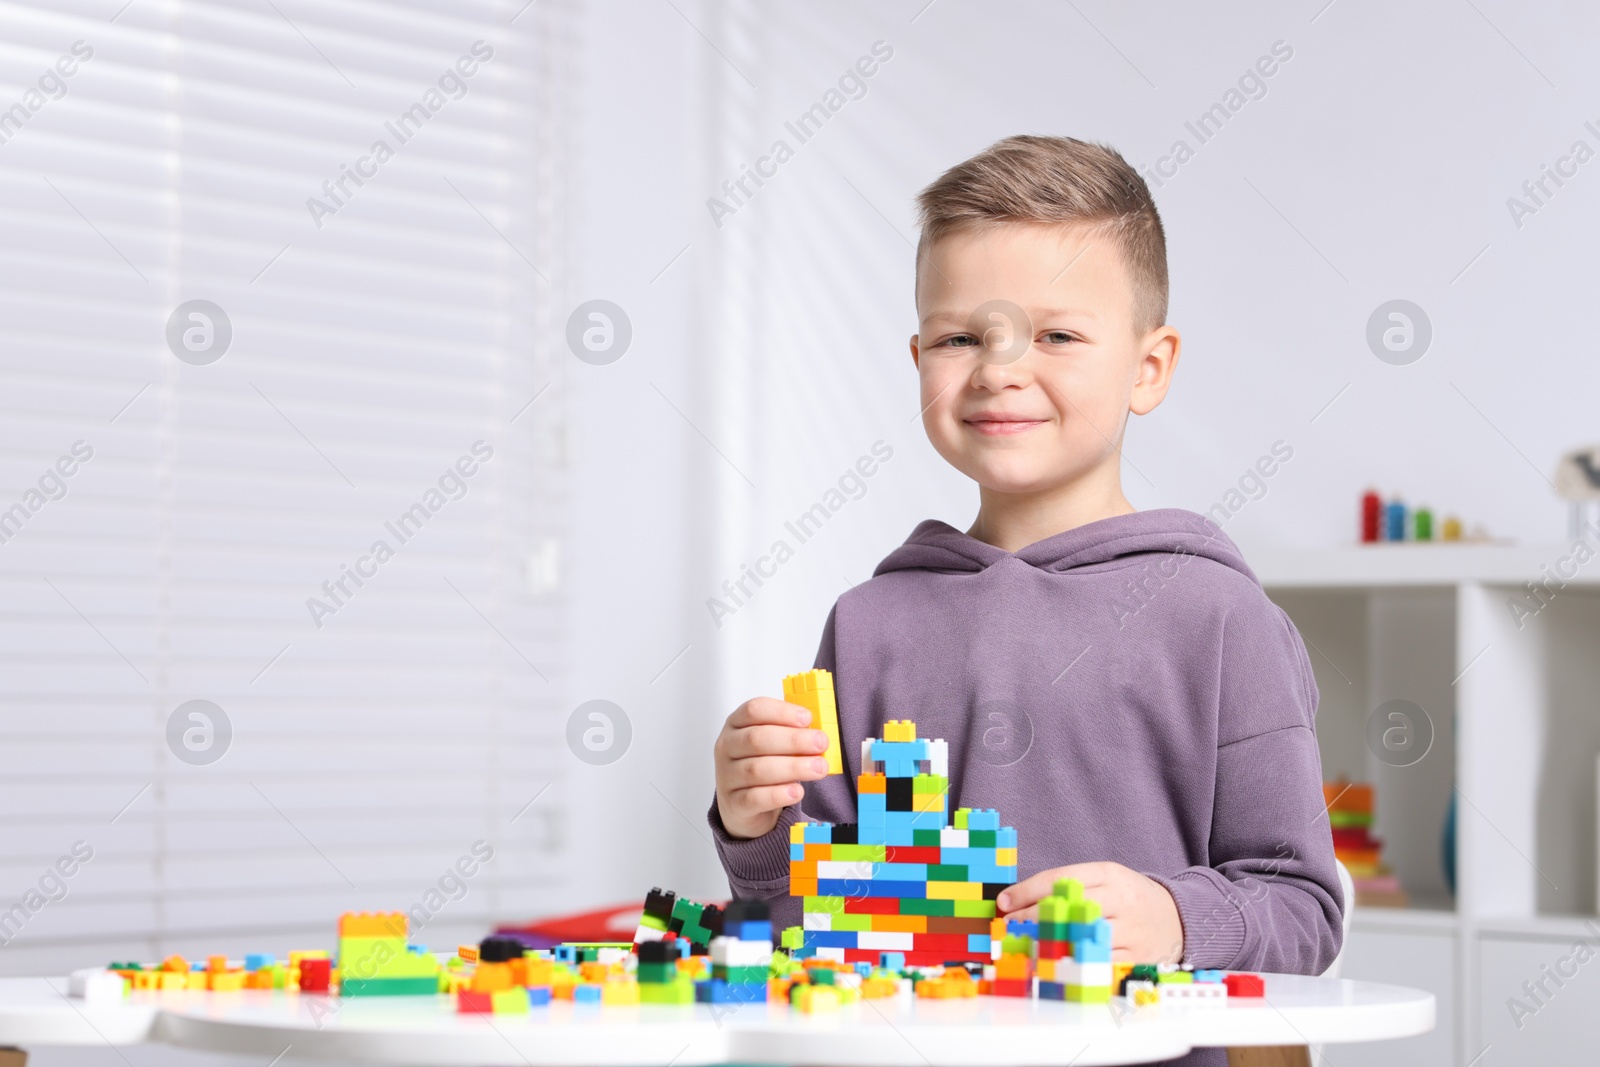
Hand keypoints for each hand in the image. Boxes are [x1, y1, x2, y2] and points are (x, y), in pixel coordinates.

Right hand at [713, 697, 831, 839]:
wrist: (743, 805)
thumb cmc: (763, 765)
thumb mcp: (773, 743)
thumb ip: (792, 734)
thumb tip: (819, 734)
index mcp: (736, 724)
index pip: (753, 710)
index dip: (781, 712)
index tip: (807, 718)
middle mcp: (727, 747)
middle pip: (756, 738)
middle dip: (793, 740)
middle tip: (821, 743)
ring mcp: (726, 776)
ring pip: (757, 769)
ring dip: (793, 767)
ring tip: (819, 768)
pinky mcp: (733, 804)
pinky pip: (754, 798)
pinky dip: (778, 794)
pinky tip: (797, 791)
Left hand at [998, 861, 1183, 964]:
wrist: (1180, 919)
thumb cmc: (1129, 898)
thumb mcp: (1105, 879)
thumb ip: (1069, 887)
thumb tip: (1020, 900)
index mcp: (1110, 874)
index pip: (1061, 879)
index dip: (1027, 891)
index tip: (1004, 901)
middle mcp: (1121, 900)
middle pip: (1068, 908)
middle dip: (1033, 918)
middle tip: (1010, 925)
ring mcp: (1130, 931)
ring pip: (1080, 938)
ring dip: (1047, 943)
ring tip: (1024, 945)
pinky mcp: (1136, 958)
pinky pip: (1097, 964)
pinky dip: (1072, 965)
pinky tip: (1052, 964)